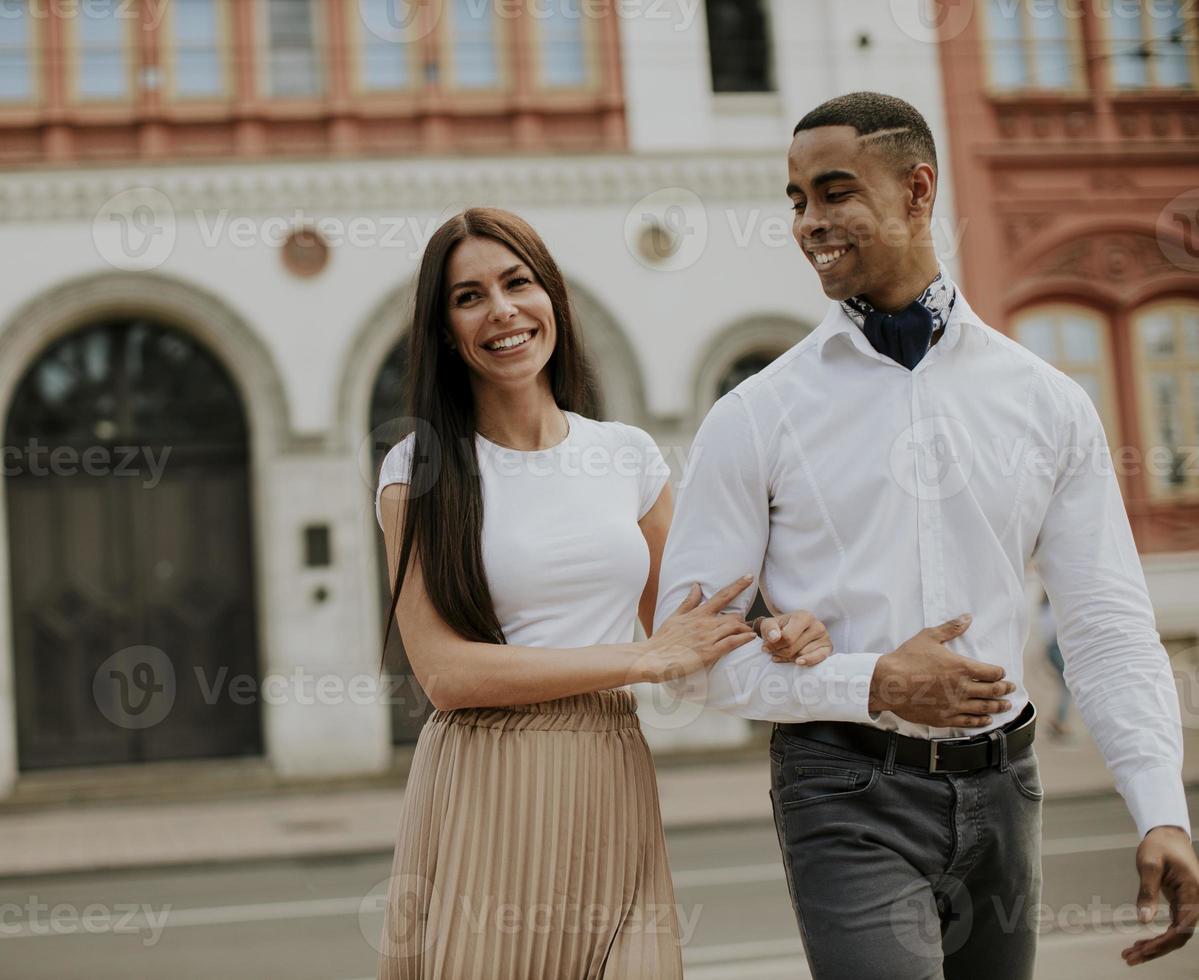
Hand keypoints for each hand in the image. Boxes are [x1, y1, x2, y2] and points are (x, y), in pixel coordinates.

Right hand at [636, 577, 756, 683]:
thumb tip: (696, 586)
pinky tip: (751, 637)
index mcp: (698, 614)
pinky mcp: (710, 652)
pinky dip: (744, 639)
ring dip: (745, 629)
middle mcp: (705, 623)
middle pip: (734, 615)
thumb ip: (689, 602)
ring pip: (735, 627)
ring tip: (749, 633)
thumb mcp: (675, 617)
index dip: (738, 585)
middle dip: (742, 620)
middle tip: (745, 626)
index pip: (722, 596)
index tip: (749, 577)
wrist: (653, 657)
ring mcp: (708, 638)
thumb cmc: (663, 639)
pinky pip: (732, 642)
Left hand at [756, 611, 833, 665]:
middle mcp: (817, 625)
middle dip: (780, 652)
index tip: (766, 648)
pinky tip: (798, 662)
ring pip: (802, 655)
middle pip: (793, 648)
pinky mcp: (828, 648)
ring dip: (790, 658)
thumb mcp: (770, 624)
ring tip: (784, 653)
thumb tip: (774, 638)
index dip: (774, 645)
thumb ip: (769, 629)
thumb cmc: (780, 628)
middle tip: (774, 652)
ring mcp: (825, 637)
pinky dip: (806, 662)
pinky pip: (817, 659)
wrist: (791, 631)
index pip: (788, 637)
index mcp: (804, 616)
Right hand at [868, 614, 1015, 726]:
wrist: (888, 682)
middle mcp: (963, 688)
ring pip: (984, 708)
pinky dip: (980, 721)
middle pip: (993, 691)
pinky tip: (986, 720)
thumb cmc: (907, 659)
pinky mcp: (944, 718)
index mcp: (962, 667)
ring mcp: (954, 705)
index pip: (992, 672)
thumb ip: (951, 628)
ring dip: (998, 706)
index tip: (1002, 673)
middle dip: (1004, 689)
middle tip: (1010, 689)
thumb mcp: (929, 637)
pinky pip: (969, 721)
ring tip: (1005, 706)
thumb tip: (967, 618)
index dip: (1000, 672)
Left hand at [1121, 825, 1198, 965]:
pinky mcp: (1182, 907)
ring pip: (1176, 935)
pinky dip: (1157, 937)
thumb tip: (1143, 921)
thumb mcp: (1148, 864)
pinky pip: (1172, 928)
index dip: (1164, 942)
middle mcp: (1196, 903)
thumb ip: (1147, 892)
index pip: (1183, 927)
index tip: (1143, 949)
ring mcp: (1190, 906)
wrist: (1168, 836)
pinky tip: (1140, 944)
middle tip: (1129, 957)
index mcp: (1193, 893)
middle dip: (1155, 950)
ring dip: (1155, 947)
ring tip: (1130, 955)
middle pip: (1179, 937)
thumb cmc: (1159, 846)